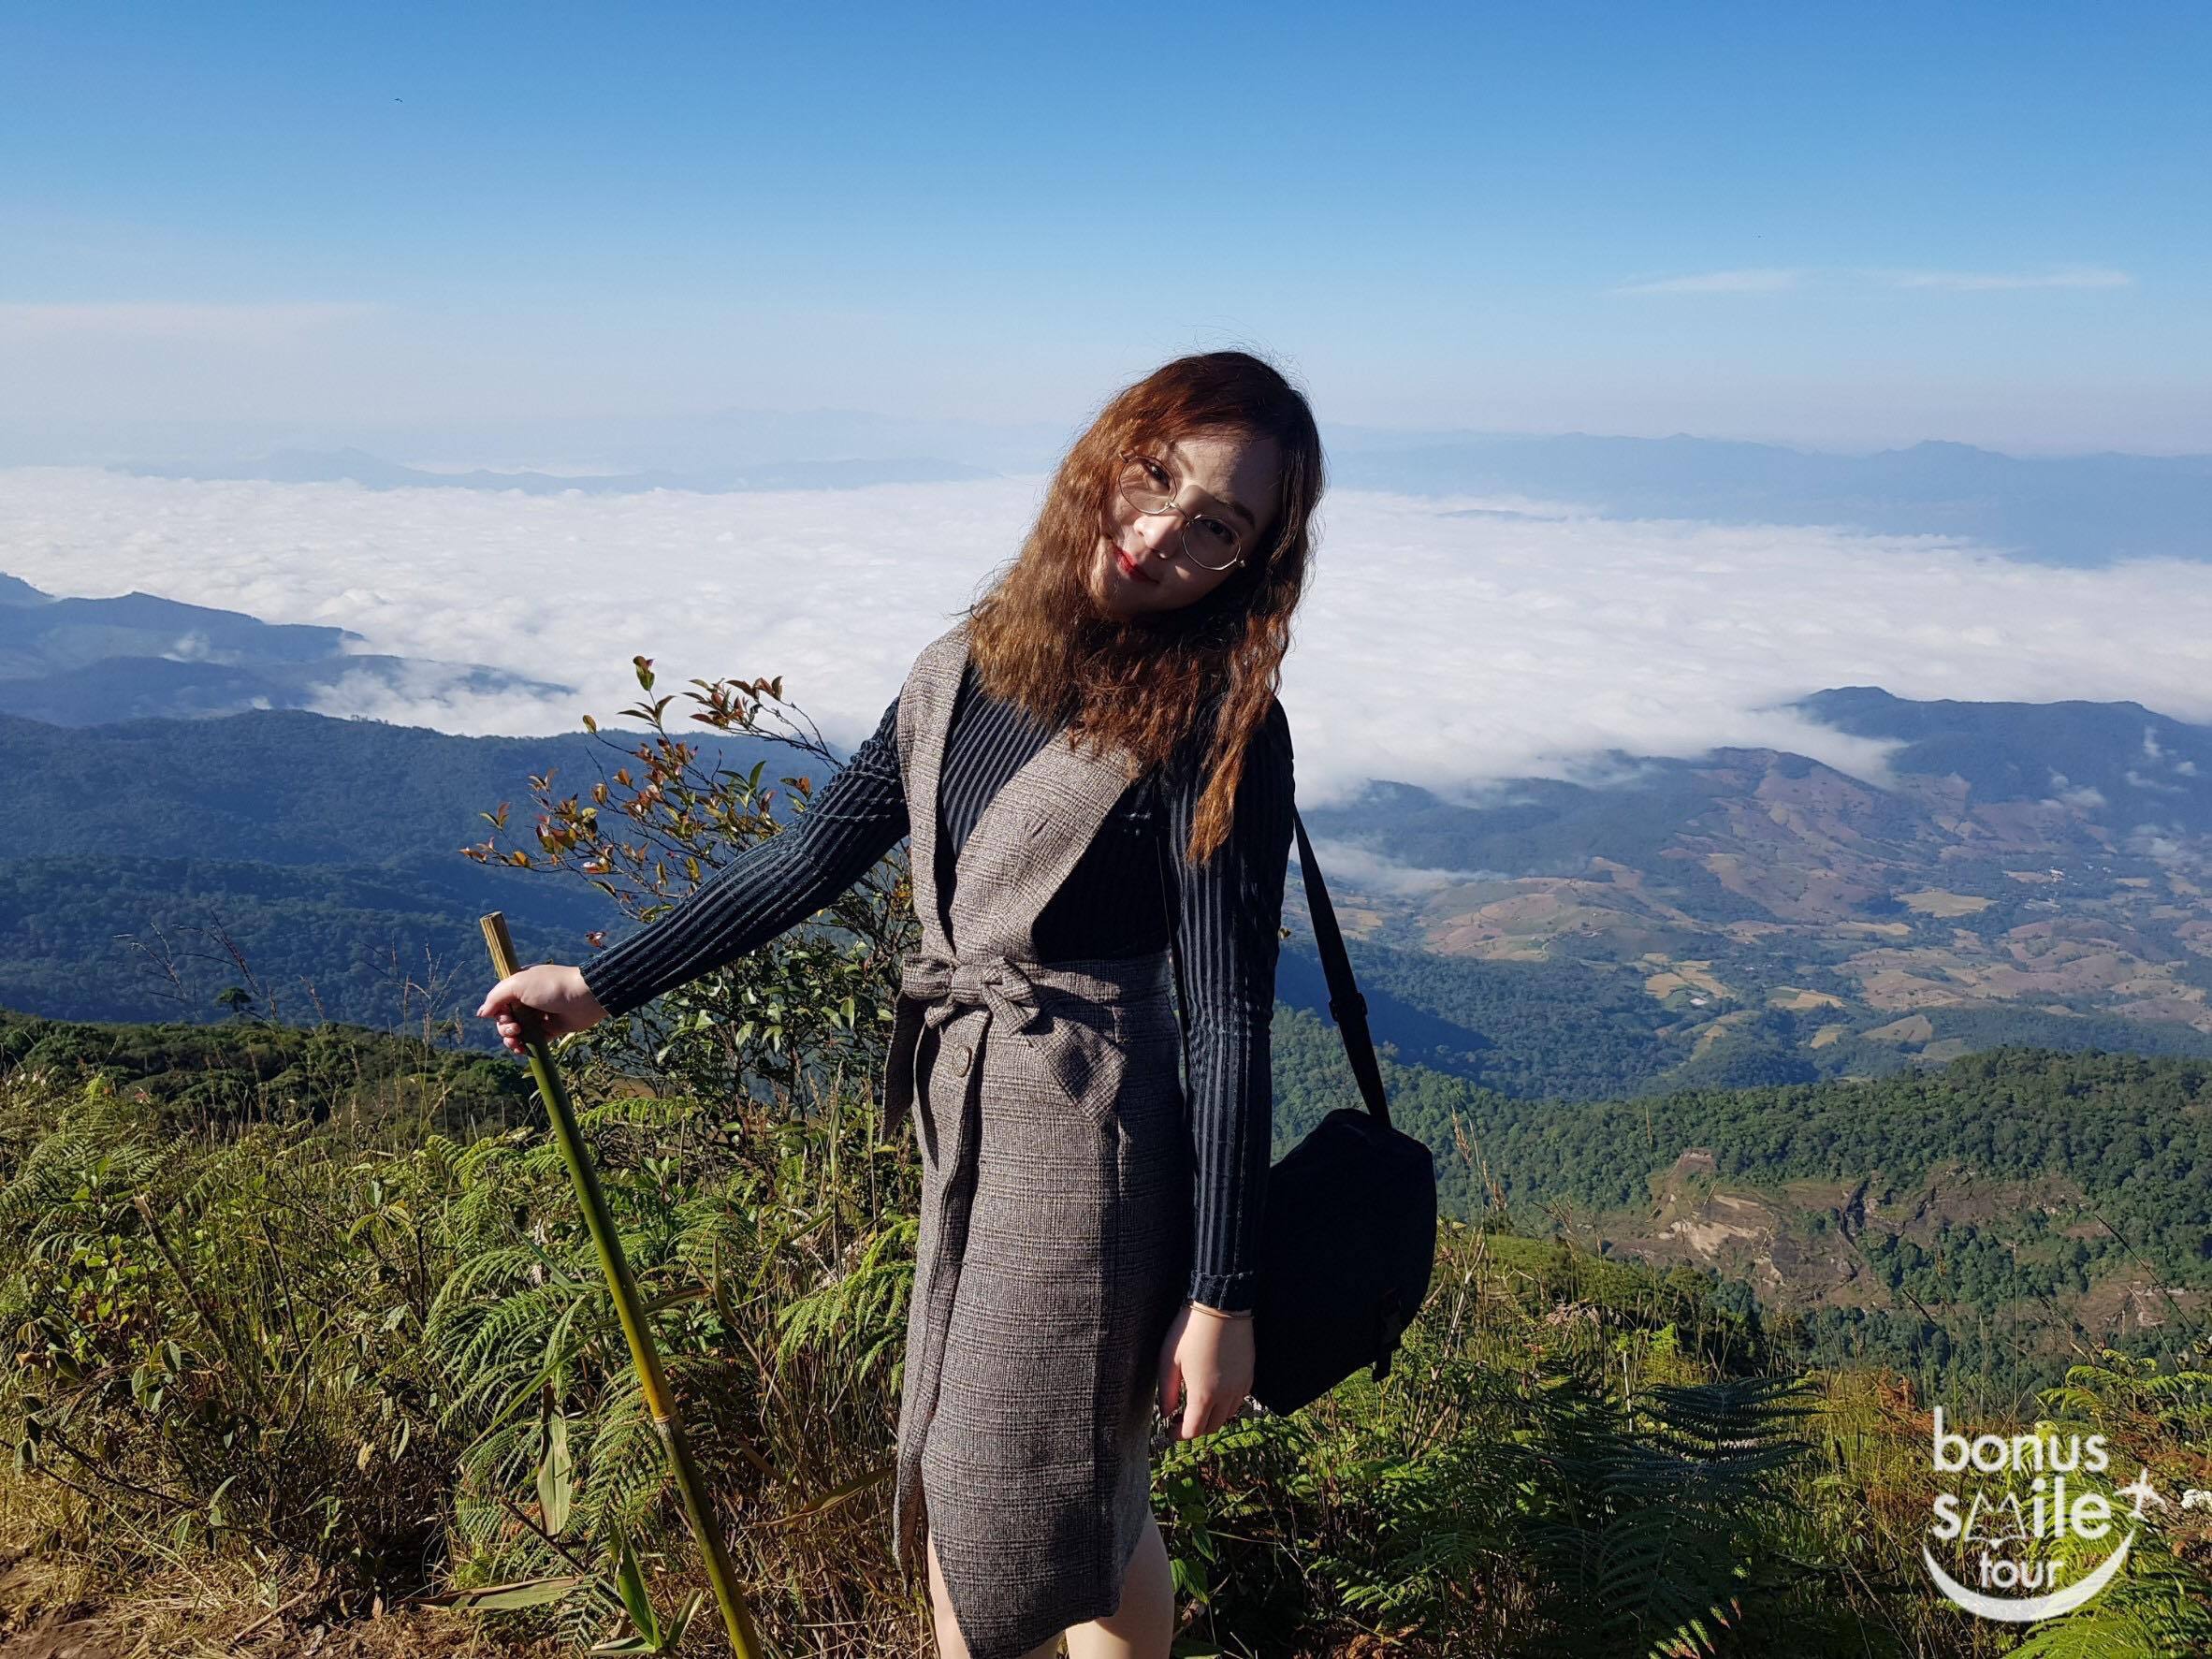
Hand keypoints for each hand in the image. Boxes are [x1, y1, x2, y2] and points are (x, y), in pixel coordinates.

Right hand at [475, 964, 607, 1054]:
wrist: (585, 996)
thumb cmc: (551, 986)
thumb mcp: (518, 984)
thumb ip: (496, 997)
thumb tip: (481, 1013)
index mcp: (519, 986)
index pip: (499, 1003)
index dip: (497, 1013)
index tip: (503, 1016)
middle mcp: (528, 1001)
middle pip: (505, 1020)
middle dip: (505, 1028)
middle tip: (515, 1029)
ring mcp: (539, 1016)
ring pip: (517, 1033)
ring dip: (511, 1040)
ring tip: (518, 1041)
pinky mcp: (550, 1030)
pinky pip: (531, 1041)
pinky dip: (524, 1047)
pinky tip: (522, 1050)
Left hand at [1158, 1301, 1254, 1439]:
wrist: (1221, 1305)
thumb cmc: (1190, 1331)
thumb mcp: (1169, 1361)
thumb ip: (1167, 1392)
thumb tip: (1168, 1414)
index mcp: (1204, 1395)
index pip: (1194, 1430)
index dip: (1179, 1435)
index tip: (1170, 1430)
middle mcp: (1226, 1396)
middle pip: (1212, 1427)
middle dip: (1195, 1428)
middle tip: (1181, 1420)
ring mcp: (1241, 1385)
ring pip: (1227, 1415)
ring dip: (1211, 1417)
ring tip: (1197, 1406)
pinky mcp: (1249, 1375)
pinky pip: (1238, 1400)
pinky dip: (1226, 1405)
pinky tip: (1215, 1392)